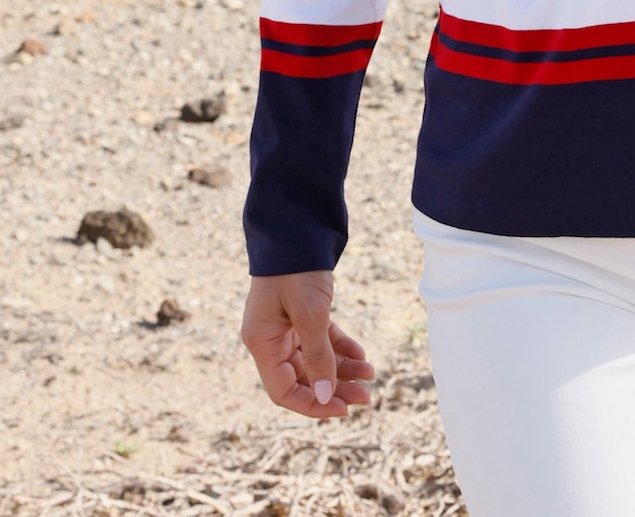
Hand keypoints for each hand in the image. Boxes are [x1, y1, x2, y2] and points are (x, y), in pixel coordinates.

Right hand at [241, 270, 375, 419]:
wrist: (297, 225)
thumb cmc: (297, 268)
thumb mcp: (310, 313)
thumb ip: (317, 355)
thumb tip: (325, 396)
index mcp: (262, 343)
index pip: (284, 391)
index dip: (313, 405)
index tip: (341, 409)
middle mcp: (270, 339)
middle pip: (303, 378)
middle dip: (334, 388)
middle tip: (367, 397)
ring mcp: (285, 326)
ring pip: (315, 360)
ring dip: (342, 369)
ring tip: (372, 375)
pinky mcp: (301, 313)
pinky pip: (322, 340)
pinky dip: (340, 348)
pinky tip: (362, 355)